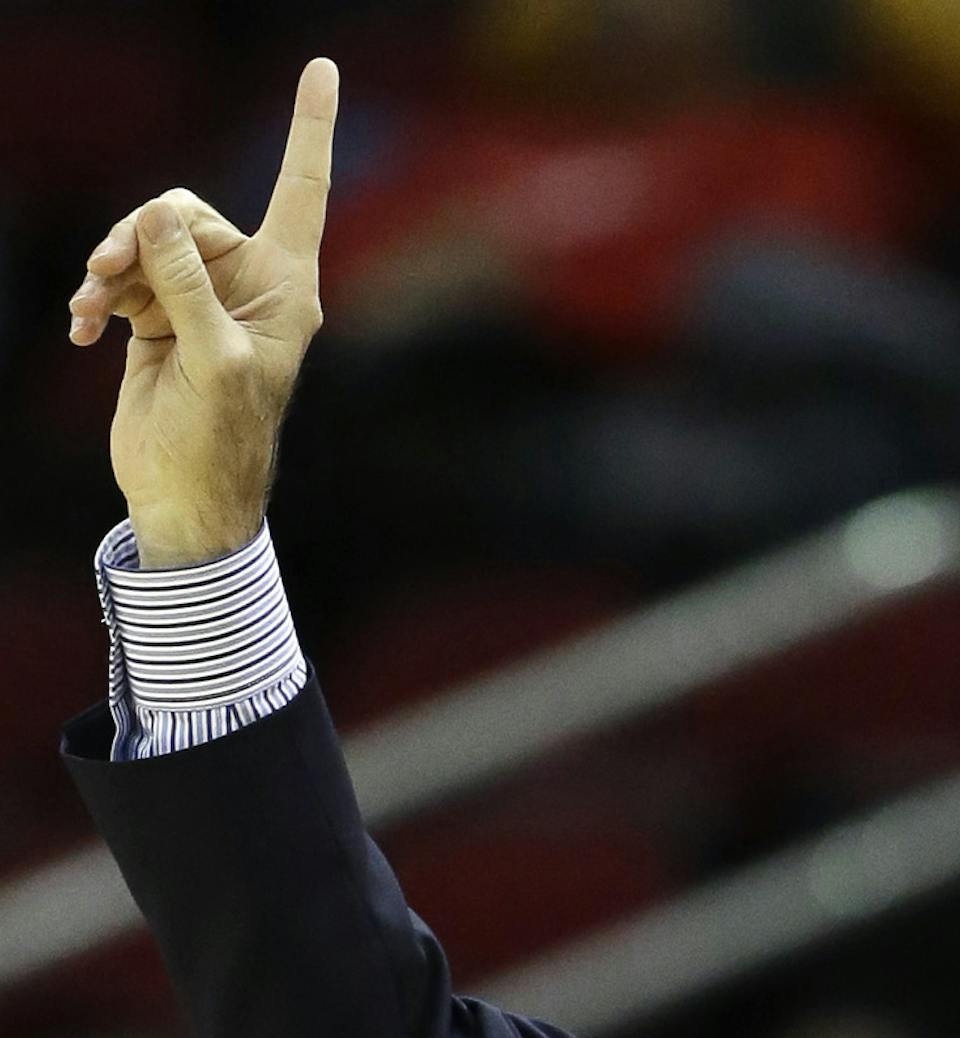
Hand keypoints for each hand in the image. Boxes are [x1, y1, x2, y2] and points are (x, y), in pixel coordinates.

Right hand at [69, 58, 338, 567]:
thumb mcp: (209, 359)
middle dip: (141, 233)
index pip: (300, 191)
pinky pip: (123, 277)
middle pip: (186, 211)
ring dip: (112, 269)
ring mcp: (200, 300)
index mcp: (285, 288)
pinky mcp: (160, 319)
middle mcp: (247, 285)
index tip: (322, 66)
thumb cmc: (218, 441)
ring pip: (146, 240)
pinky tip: (86, 330)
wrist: (185, 498)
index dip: (309, 129)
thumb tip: (156, 216)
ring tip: (93, 308)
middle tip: (108, 272)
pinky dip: (100, 298)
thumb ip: (185, 282)